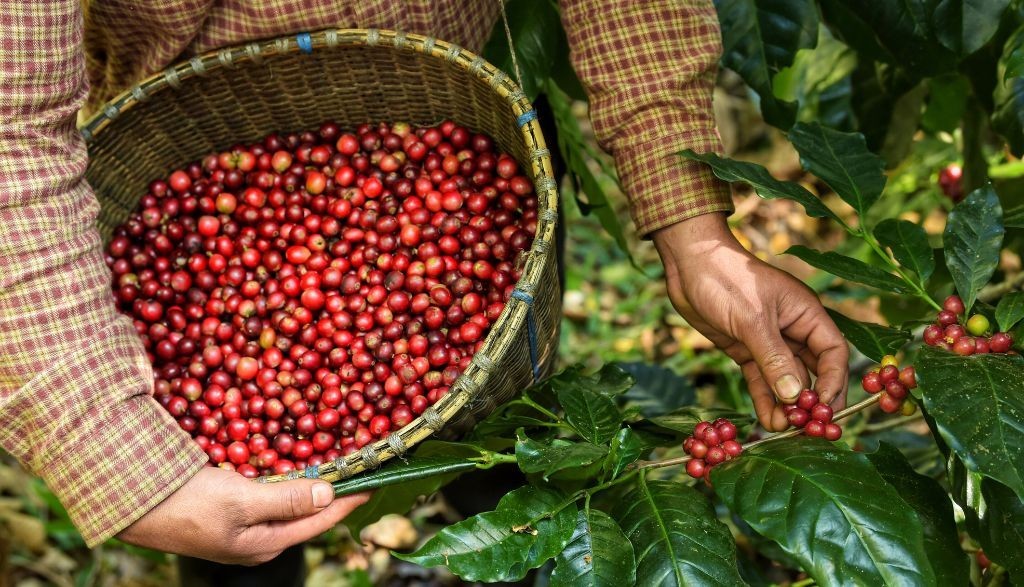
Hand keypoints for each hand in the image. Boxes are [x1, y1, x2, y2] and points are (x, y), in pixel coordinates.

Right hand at [117, 467, 369, 564]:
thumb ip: (287, 500)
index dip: (349, 499)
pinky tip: (292, 461)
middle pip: (307, 513)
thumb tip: (329, 493)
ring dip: (310, 482)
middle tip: (359, 466)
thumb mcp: (241, 502)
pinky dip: (284, 477)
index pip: (320, 520)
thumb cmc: (186, 505)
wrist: (129, 501)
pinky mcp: (228, 509)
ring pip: (288, 501)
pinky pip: (267, 492)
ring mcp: (243, 525)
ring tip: (336, 461)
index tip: (374, 480)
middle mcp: (259, 539)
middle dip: (334, 490)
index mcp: (266, 544)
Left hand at [652, 213, 848, 430]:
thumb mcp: (752, 319)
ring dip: (787, 406)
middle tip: (810, 429)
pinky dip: (765, 400)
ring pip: (786, 380)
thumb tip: (796, 396)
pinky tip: (767, 421)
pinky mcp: (746, 350)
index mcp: (806, 314)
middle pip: (814, 371)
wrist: (689, 265)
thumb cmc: (726, 279)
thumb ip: (774, 358)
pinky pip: (762, 380)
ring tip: (784, 430)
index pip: (833, 353)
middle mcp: (793, 330)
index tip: (824, 409)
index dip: (834, 382)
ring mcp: (769, 342)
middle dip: (813, 400)